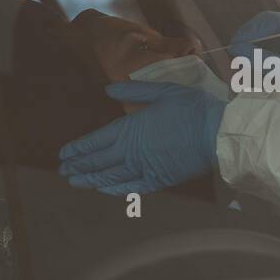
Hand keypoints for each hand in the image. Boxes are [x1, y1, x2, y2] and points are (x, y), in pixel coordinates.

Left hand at [58, 81, 224, 194]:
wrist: (216, 134)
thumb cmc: (191, 108)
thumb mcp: (161, 91)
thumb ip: (133, 90)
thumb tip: (108, 89)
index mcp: (130, 129)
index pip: (95, 142)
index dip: (77, 149)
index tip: (63, 154)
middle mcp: (131, 152)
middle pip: (98, 162)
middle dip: (79, 166)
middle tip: (63, 170)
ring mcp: (144, 168)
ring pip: (110, 177)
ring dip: (91, 180)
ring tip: (76, 182)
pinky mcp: (159, 180)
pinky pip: (131, 187)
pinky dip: (115, 189)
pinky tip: (106, 189)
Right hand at [228, 11, 279, 113]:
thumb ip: (261, 58)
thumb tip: (235, 47)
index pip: (273, 20)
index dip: (251, 30)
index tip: (235, 43)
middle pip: (268, 27)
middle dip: (250, 39)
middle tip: (234, 50)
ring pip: (265, 38)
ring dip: (251, 47)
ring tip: (238, 57)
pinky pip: (268, 49)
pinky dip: (257, 56)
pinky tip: (248, 64)